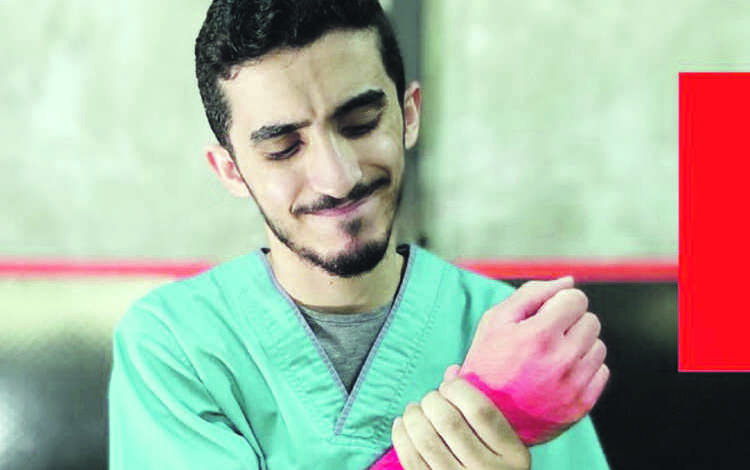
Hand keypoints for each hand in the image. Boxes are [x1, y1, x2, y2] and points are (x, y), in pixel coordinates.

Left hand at [391, 376, 529, 469]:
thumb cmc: (496, 465)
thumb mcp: (504, 443)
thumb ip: (483, 407)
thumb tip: (451, 371)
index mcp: (513, 454)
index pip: (480, 410)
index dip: (458, 389)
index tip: (448, 386)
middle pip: (449, 422)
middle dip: (432, 401)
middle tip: (430, 399)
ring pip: (427, 441)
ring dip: (413, 417)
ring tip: (413, 409)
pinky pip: (412, 460)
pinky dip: (401, 437)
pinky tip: (401, 424)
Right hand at [460, 277, 608, 443]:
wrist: (484, 419)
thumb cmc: (488, 364)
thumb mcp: (496, 321)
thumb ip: (533, 293)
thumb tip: (569, 281)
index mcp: (539, 335)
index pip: (576, 299)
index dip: (559, 303)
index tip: (544, 316)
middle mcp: (561, 360)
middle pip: (591, 321)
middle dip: (570, 323)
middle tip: (546, 337)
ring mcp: (574, 385)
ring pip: (598, 346)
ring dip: (579, 346)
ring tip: (552, 357)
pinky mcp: (581, 405)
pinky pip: (601, 372)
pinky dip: (584, 369)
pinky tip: (560, 374)